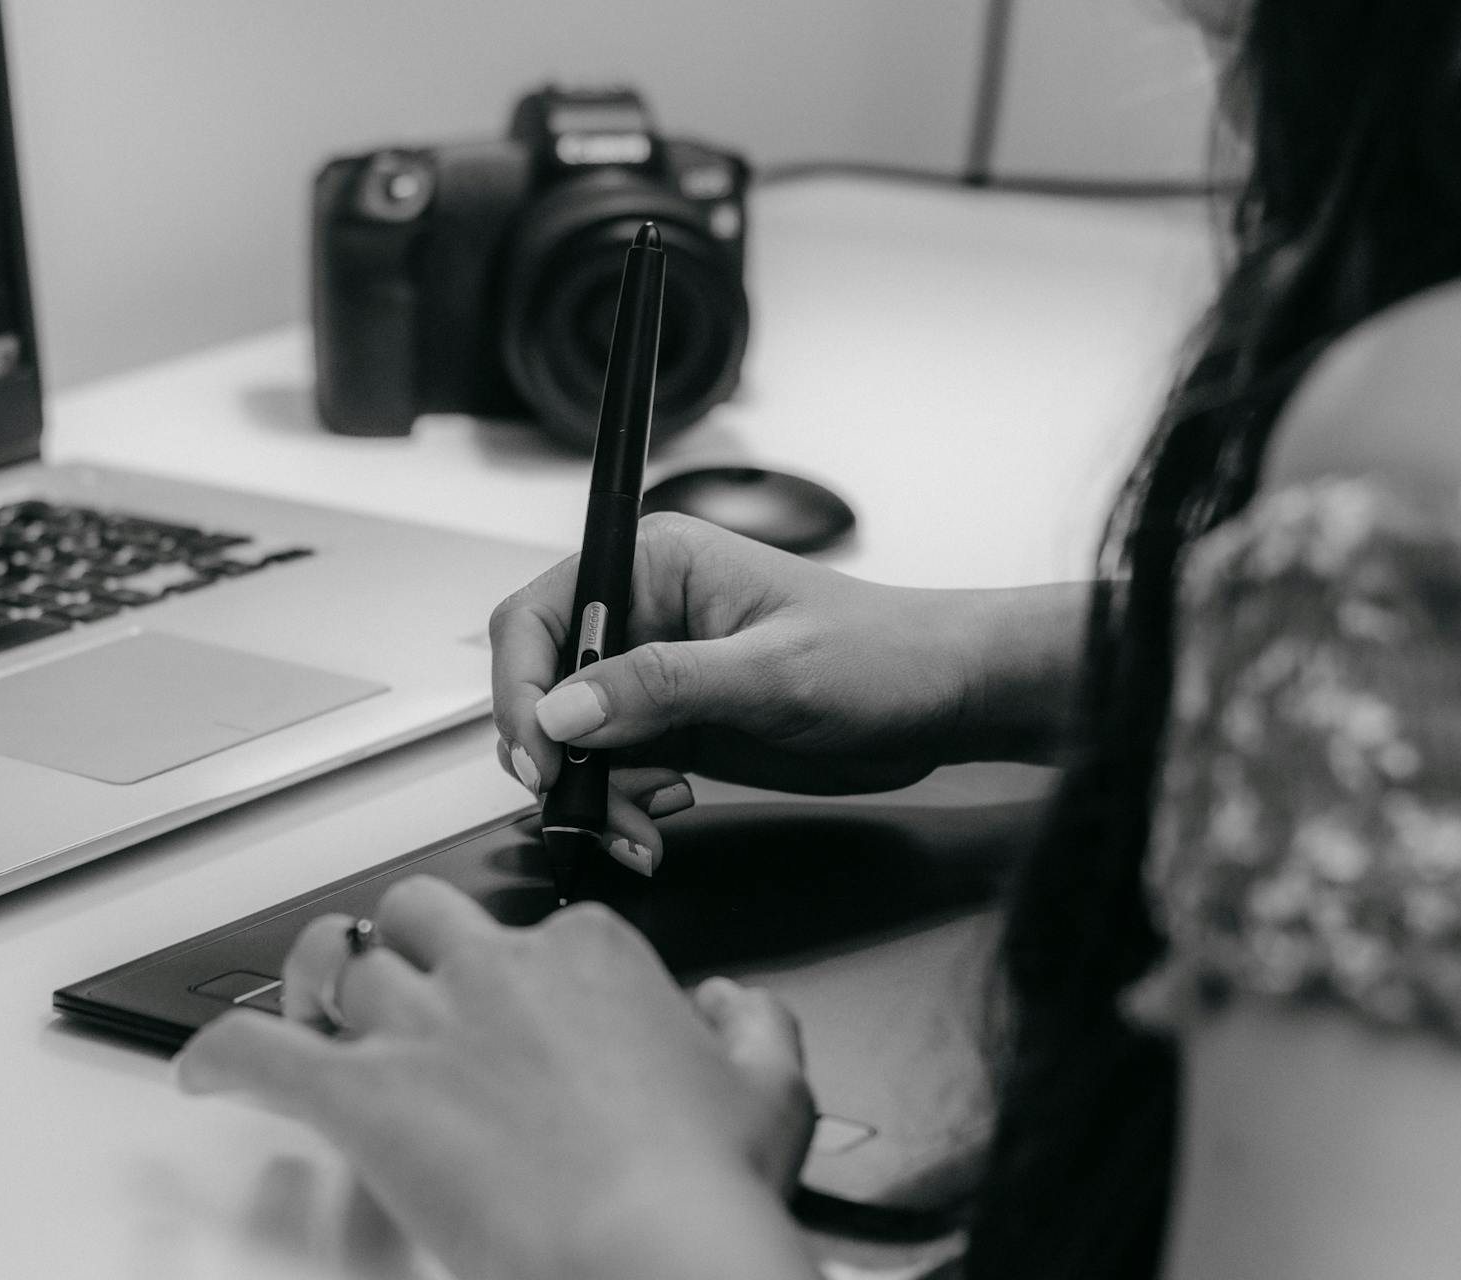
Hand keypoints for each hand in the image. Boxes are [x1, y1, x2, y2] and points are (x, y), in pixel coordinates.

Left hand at [175, 877, 819, 1279]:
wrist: (652, 1252)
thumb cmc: (706, 1185)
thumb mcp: (770, 1090)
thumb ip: (753, 1024)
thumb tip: (731, 1004)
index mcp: (590, 955)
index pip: (541, 926)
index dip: (525, 971)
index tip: (529, 1011)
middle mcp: (500, 970)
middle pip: (420, 914)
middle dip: (407, 943)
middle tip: (409, 985)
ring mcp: (427, 1027)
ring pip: (343, 967)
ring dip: (321, 991)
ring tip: (313, 1016)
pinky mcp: (365, 1097)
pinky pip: (261, 1053)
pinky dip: (219, 1056)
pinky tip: (201, 1073)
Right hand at [491, 512, 982, 867]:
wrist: (941, 700)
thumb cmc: (880, 654)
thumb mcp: (770, 672)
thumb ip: (663, 687)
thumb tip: (563, 710)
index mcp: (654, 565)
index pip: (540, 616)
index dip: (519, 686)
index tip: (539, 753)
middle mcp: (643, 615)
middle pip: (542, 684)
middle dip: (552, 755)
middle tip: (580, 807)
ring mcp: (655, 675)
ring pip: (572, 740)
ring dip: (588, 795)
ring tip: (635, 831)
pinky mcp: (673, 725)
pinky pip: (612, 770)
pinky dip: (617, 807)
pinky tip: (658, 822)